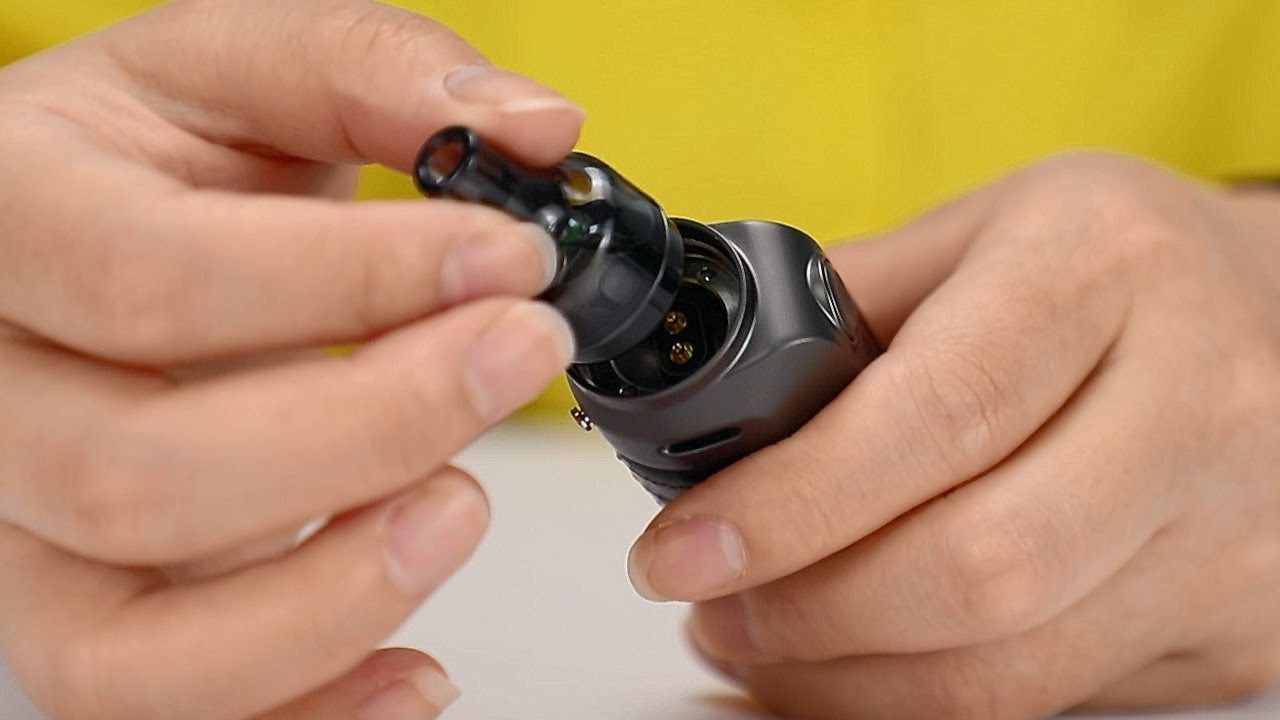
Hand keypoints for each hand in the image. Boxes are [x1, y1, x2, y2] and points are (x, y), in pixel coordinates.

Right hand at [0, 1, 579, 717]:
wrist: (112, 235)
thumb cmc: (170, 158)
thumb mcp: (250, 71)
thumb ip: (381, 72)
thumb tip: (533, 126)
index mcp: (11, 222)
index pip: (153, 281)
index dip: (353, 281)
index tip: (510, 258)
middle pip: (137, 478)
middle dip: (371, 432)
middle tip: (519, 355)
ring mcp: (23, 529)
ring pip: (122, 650)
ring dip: (327, 604)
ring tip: (463, 508)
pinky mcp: (88, 611)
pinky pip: (160, 719)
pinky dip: (306, 719)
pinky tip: (416, 673)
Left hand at [626, 153, 1279, 717]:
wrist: (1277, 314)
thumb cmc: (1105, 265)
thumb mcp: (979, 230)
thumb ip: (847, 305)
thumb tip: (709, 402)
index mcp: (1103, 269)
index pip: (940, 412)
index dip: (796, 503)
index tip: (686, 548)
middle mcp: (1196, 404)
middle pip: (981, 568)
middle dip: (807, 613)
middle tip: (710, 602)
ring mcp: (1232, 536)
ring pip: (1010, 668)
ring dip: (845, 678)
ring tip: (755, 638)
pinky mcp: (1235, 631)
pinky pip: (1050, 702)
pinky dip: (923, 700)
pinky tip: (854, 662)